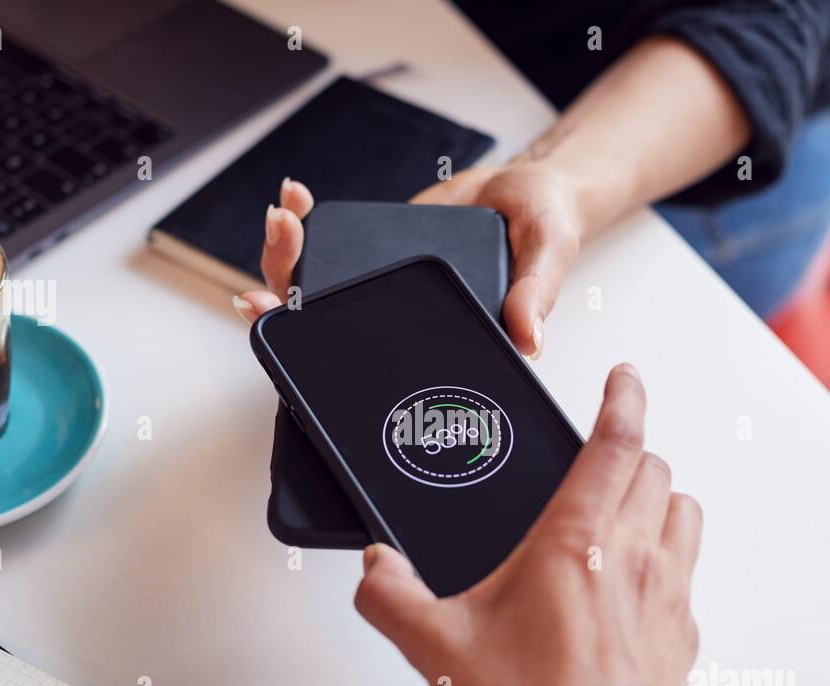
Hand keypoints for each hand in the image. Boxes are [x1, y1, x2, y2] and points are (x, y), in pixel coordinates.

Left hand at [235, 163, 584, 357]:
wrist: (530, 189)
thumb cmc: (544, 225)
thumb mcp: (550, 251)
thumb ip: (536, 291)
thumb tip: (528, 340)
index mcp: (433, 332)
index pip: (368, 351)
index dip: (316, 337)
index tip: (280, 307)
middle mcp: (397, 315)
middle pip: (320, 314)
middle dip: (285, 278)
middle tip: (283, 238)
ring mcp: (381, 284)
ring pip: (314, 281)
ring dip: (286, 249)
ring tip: (286, 212)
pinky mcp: (374, 252)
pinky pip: (328, 245)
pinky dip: (305, 223)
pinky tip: (296, 198)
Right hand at [353, 364, 701, 685]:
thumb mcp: (437, 646)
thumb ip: (392, 596)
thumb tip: (374, 568)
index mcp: (576, 542)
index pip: (616, 444)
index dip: (624, 397)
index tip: (624, 376)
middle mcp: (633, 559)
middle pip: (656, 470)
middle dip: (630, 453)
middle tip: (601, 460)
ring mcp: (667, 597)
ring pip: (684, 514)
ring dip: (659, 501)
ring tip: (624, 515)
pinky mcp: (683, 637)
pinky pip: (689, 574)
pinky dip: (668, 560)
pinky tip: (633, 587)